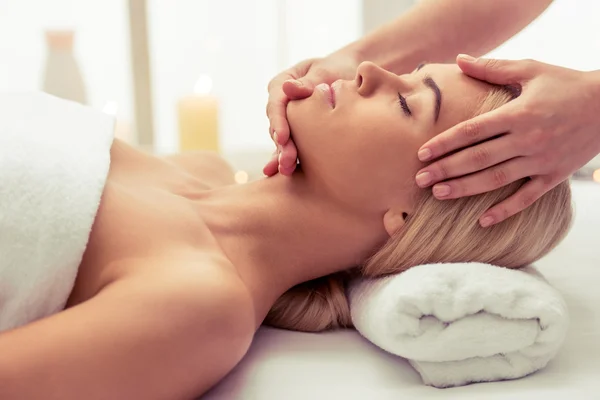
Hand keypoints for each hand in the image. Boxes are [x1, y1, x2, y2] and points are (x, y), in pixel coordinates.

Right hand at [264, 53, 359, 175]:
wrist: (349, 75)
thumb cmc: (337, 69)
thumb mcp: (325, 71)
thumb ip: (309, 81)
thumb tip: (288, 89)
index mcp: (282, 84)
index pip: (277, 103)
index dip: (279, 122)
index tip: (283, 137)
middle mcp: (280, 103)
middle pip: (278, 124)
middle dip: (282, 145)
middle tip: (288, 161)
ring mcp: (287, 119)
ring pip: (282, 139)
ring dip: (283, 155)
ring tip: (287, 170)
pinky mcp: (296, 133)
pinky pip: (291, 146)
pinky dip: (287, 158)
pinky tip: (280, 173)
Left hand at [415, 55, 599, 226]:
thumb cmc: (566, 84)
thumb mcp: (531, 70)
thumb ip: (493, 69)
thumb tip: (460, 59)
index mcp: (518, 113)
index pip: (473, 131)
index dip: (445, 143)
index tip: (422, 153)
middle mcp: (527, 139)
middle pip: (478, 158)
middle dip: (446, 169)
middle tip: (420, 179)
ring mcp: (541, 160)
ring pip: (497, 179)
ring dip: (466, 188)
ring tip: (438, 194)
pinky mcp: (554, 176)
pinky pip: (527, 198)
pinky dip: (506, 211)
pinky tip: (483, 221)